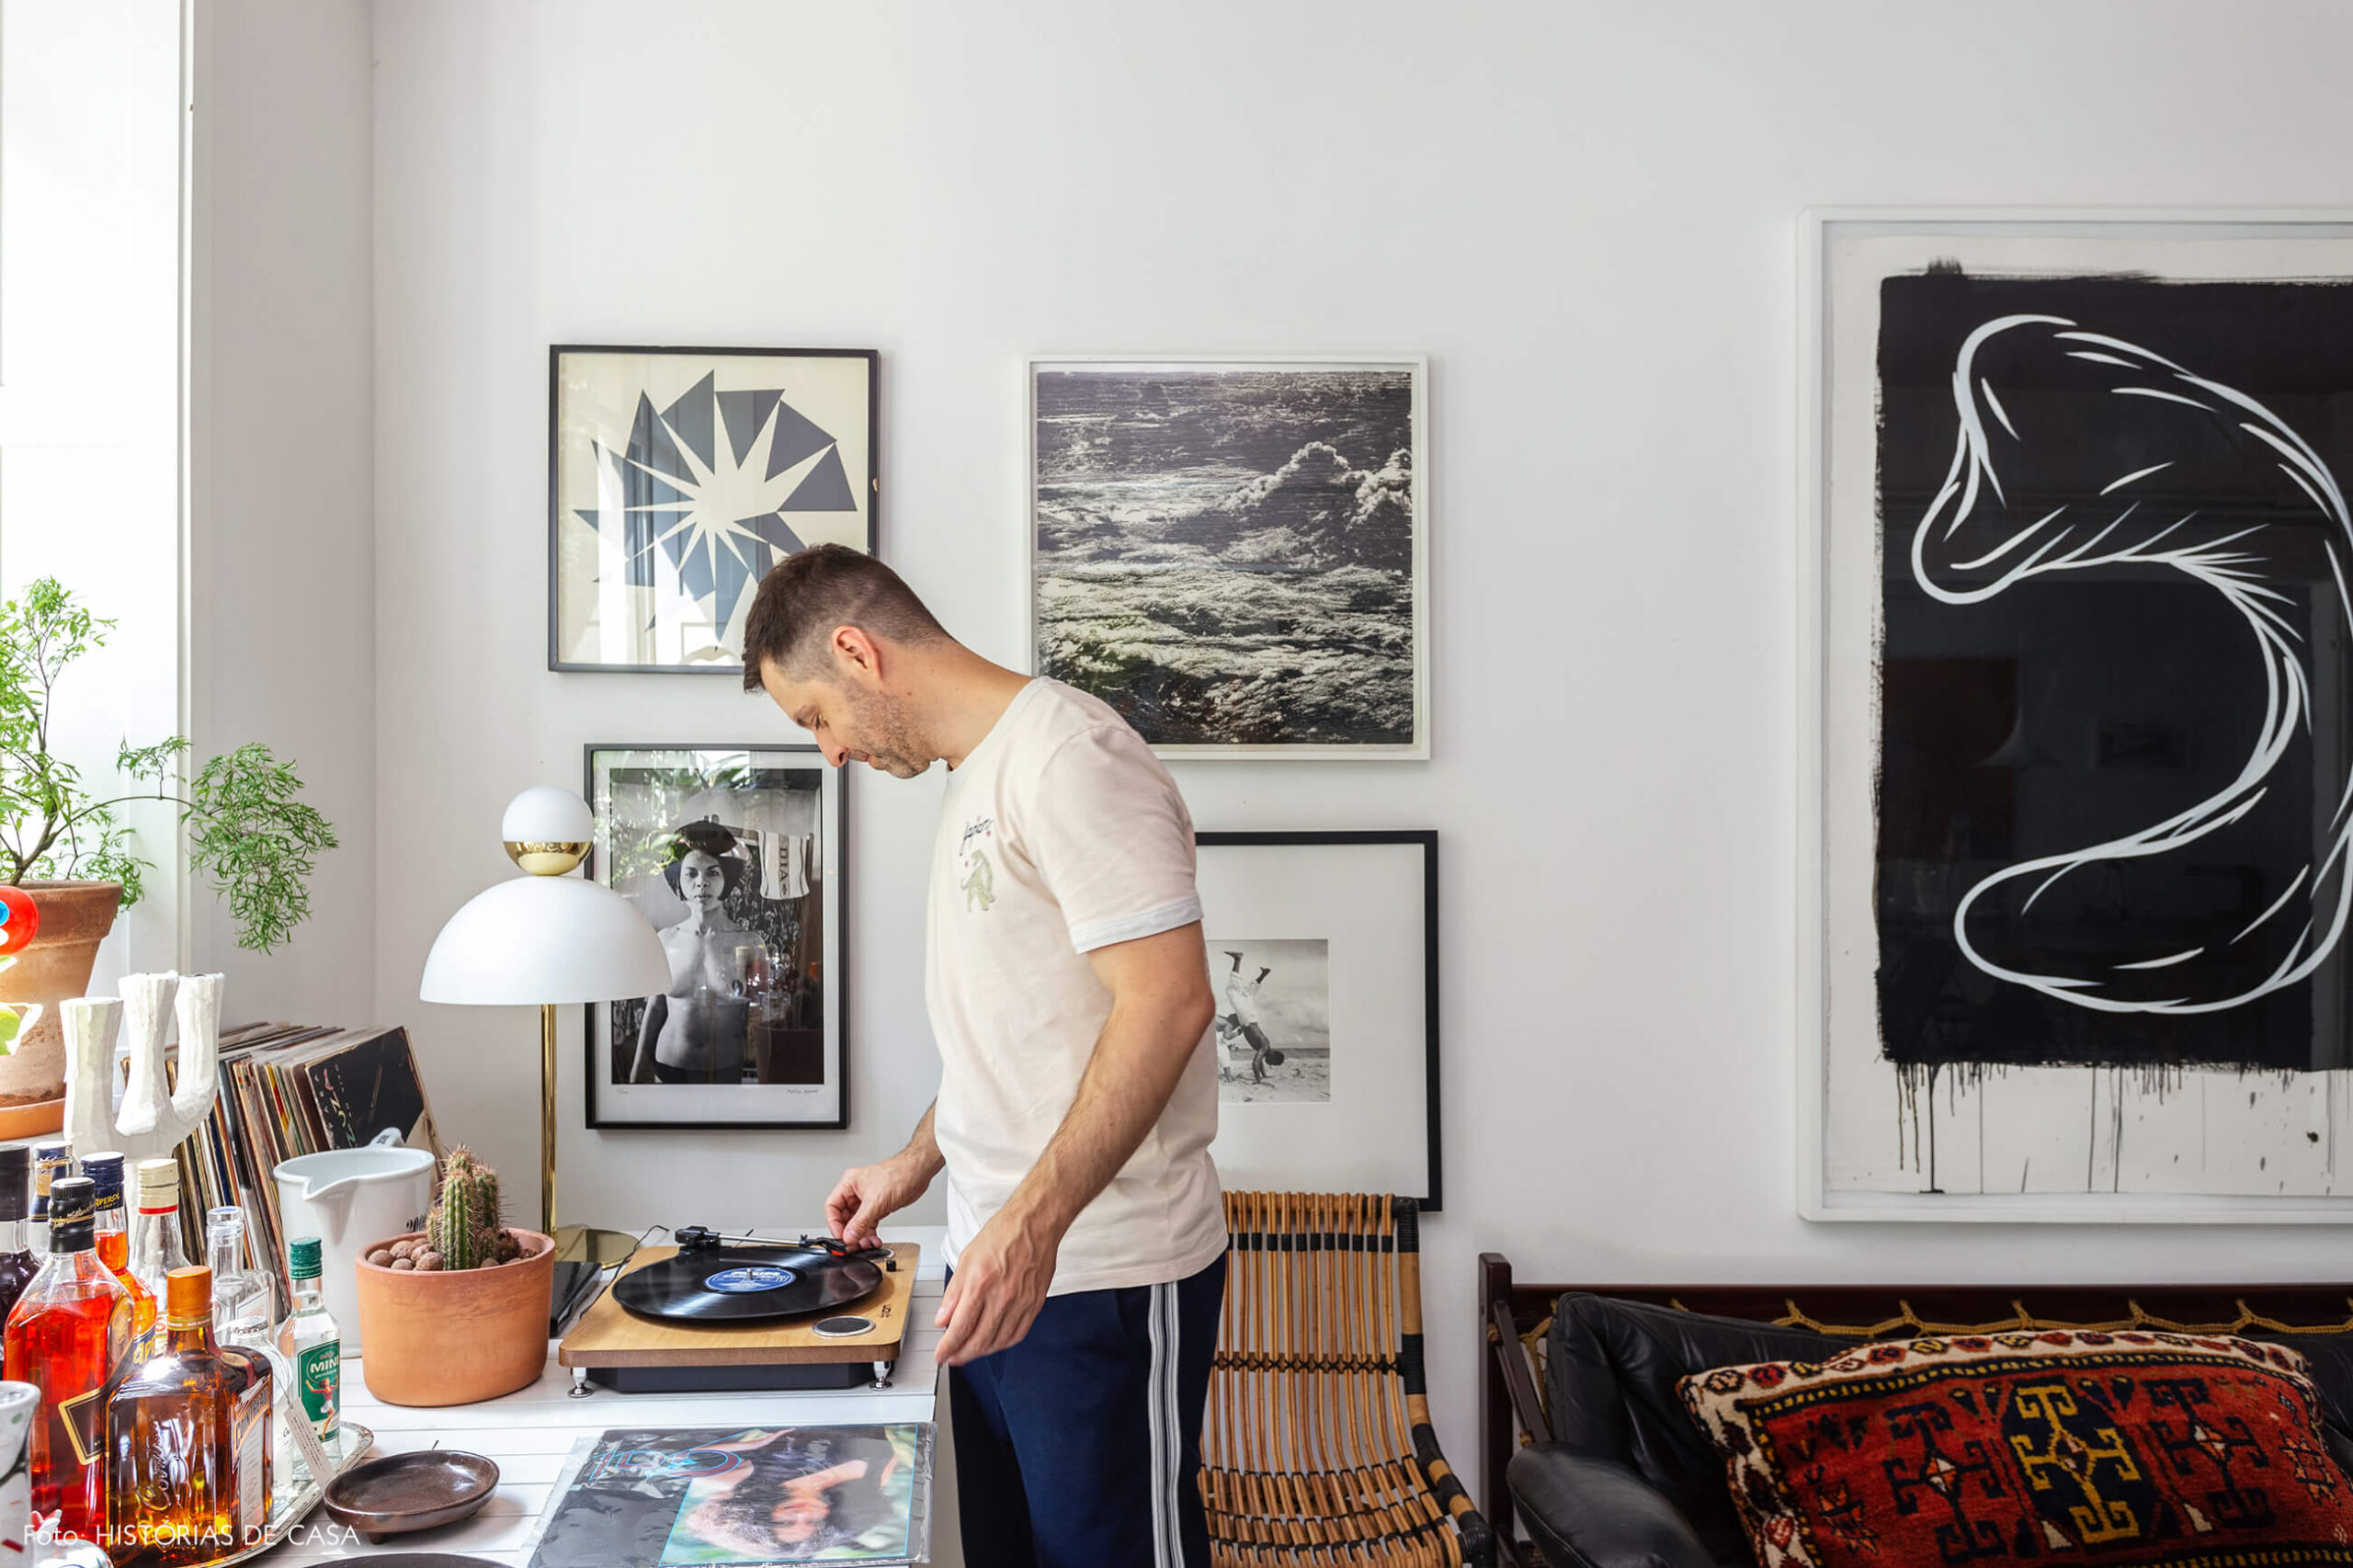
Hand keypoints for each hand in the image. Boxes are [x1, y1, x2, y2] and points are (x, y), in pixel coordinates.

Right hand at [825, 1154, 931, 1247]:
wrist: (918, 1173)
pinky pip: (868, 1224)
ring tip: (865, 1244)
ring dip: (860, 1236)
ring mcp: (867, 1200)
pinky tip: (873, 1240)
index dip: (834, 1224)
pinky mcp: (878, 1207)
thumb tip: (849, 1236)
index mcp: (849, 1184)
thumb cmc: (899, 1174)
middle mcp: (855, 1192)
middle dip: (849, 1233)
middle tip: (853, 1245)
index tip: (841, 1237)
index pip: (832, 1207)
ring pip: (857, 1223)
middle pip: (843, 1217)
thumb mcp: (876, 1201)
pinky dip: (870, 1234)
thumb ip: (860, 1221)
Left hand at [934, 1208, 1059, 1366]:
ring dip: (981, 1352)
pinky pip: (1018, 1334)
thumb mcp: (967, 1259)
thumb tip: (943, 1318)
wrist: (1035, 1223)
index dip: (948, 1347)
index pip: (960, 1327)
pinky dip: (1003, 1343)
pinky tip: (994, 1343)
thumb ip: (954, 1292)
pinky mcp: (1035, 1304)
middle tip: (952, 1358)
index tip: (941, 1355)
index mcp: (980, 1283)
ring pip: (998, 1342)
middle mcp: (1002, 1296)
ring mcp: (1021, 1302)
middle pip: (979, 1340)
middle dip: (962, 1355)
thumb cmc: (1003, 1234)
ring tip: (970, 1352)